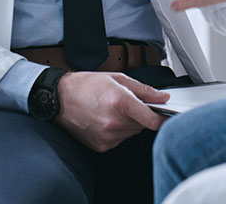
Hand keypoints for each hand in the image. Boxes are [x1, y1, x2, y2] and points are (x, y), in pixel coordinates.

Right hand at [54, 71, 169, 151]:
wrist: (59, 98)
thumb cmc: (86, 85)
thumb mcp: (118, 79)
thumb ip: (143, 90)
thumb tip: (162, 97)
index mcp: (120, 102)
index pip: (151, 119)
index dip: (162, 118)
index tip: (166, 116)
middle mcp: (114, 122)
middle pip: (142, 125)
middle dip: (139, 115)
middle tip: (126, 104)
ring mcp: (107, 136)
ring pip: (131, 133)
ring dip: (128, 123)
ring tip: (112, 110)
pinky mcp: (101, 146)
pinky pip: (119, 139)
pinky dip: (117, 131)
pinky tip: (105, 120)